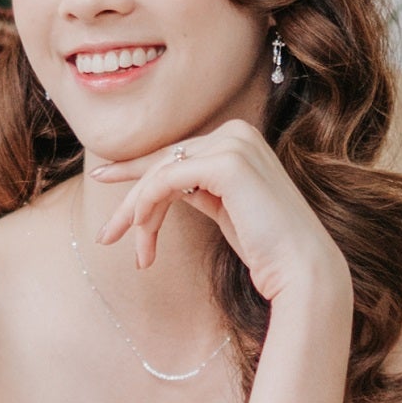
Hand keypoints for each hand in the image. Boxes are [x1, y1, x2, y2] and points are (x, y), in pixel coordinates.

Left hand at [87, 118, 350, 312]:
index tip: (102, 179)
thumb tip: (162, 184)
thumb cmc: (266, 248)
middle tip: (105, 236)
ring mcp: (233, 143)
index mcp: (240, 139)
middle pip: (164, 163)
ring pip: (161, 172)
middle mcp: (237, 132)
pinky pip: (167, 179)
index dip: (136, 170)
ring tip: (138, 254)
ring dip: (139, 215)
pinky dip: (147, 206)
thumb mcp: (224, 210)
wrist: (300, 270)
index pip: (176, 154)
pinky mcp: (227, 163)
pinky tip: (143, 234)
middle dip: (131, 201)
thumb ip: (198, 189)